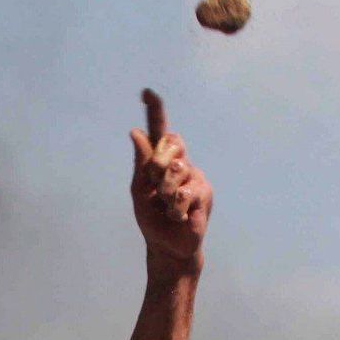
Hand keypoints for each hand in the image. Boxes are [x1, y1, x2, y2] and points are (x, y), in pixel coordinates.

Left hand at [129, 88, 210, 266]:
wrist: (168, 247)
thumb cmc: (152, 219)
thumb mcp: (139, 191)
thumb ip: (140, 163)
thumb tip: (135, 133)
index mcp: (160, 161)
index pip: (158, 131)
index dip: (154, 111)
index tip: (146, 92)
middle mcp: (179, 162)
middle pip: (169, 143)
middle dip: (156, 165)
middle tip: (156, 188)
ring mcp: (193, 175)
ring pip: (175, 169)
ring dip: (164, 193)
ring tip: (166, 207)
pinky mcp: (204, 192)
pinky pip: (183, 193)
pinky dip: (174, 209)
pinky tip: (178, 217)